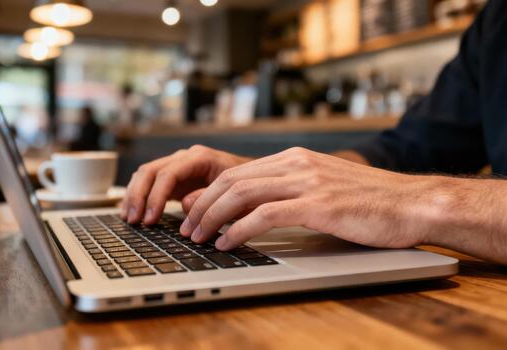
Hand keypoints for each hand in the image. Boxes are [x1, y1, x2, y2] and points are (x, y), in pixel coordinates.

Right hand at [122, 145, 251, 224]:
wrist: (252, 181)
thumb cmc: (246, 187)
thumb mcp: (233, 194)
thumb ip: (208, 197)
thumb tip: (184, 205)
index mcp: (200, 158)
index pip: (168, 173)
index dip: (156, 196)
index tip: (150, 218)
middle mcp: (185, 158)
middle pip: (150, 171)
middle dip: (139, 196)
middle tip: (134, 220)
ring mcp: (177, 166)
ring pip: (145, 175)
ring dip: (134, 196)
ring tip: (129, 219)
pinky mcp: (173, 178)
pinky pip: (149, 183)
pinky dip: (138, 197)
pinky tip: (131, 213)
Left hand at [180, 147, 446, 250]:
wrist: (413, 202)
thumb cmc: (370, 201)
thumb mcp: (324, 186)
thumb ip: (290, 191)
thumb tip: (256, 209)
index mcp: (294, 158)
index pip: (238, 172)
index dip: (210, 193)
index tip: (195, 213)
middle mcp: (296, 164)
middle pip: (232, 181)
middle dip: (203, 206)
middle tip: (189, 228)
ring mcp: (307, 182)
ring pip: (242, 194)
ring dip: (214, 217)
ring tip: (200, 237)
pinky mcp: (318, 204)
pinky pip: (266, 215)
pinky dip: (240, 229)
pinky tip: (229, 242)